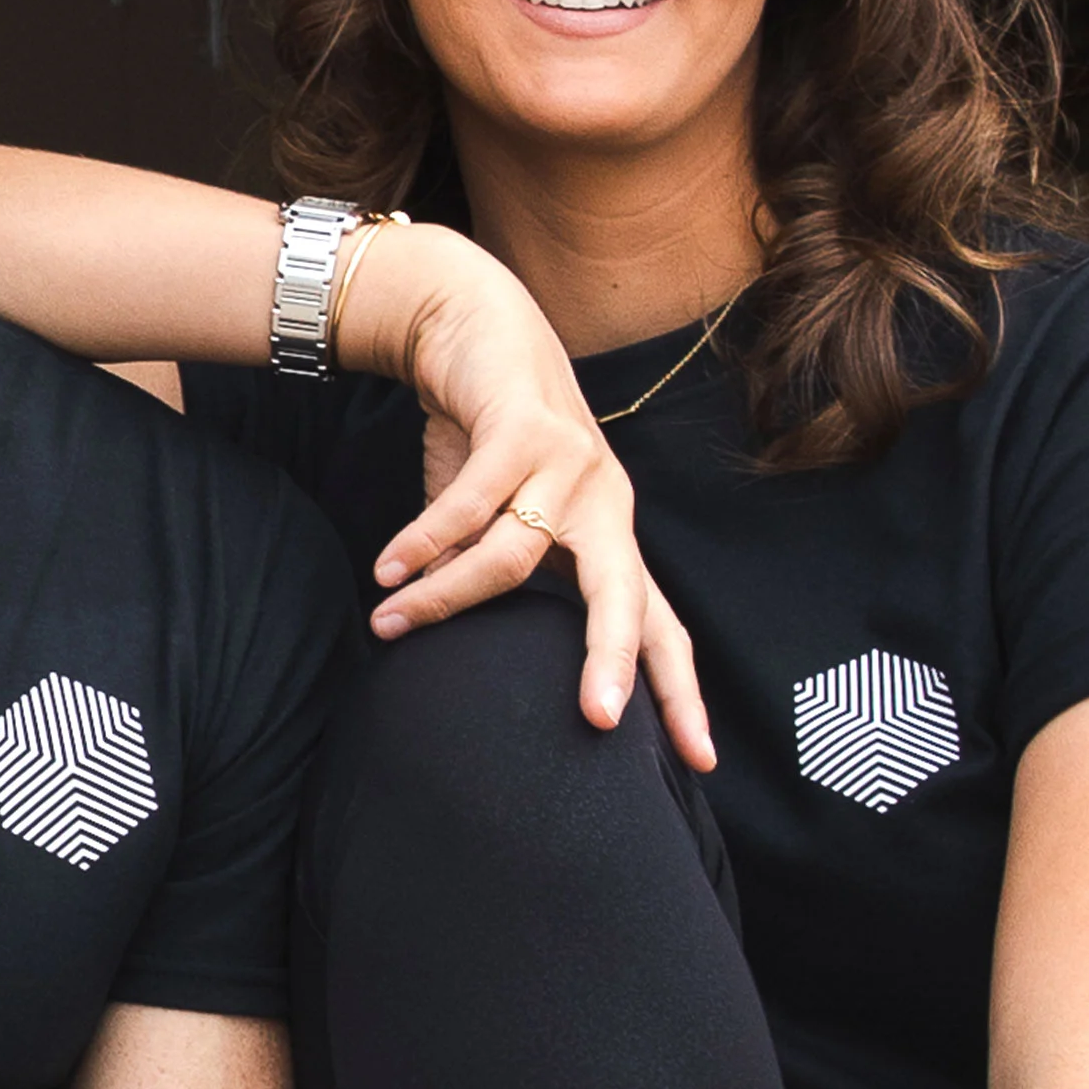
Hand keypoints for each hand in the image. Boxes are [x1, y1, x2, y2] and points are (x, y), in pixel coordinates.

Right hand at [334, 220, 714, 769]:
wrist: (475, 325)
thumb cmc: (488, 437)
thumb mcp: (505, 518)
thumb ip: (501, 576)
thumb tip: (461, 658)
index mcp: (610, 537)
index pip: (657, 627)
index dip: (678, 693)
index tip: (700, 763)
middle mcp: (606, 505)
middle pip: (624, 597)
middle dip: (614, 660)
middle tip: (599, 721)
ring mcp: (571, 465)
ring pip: (512, 555)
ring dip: (445, 597)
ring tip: (389, 622)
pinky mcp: (524, 428)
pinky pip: (468, 505)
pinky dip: (422, 541)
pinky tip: (389, 570)